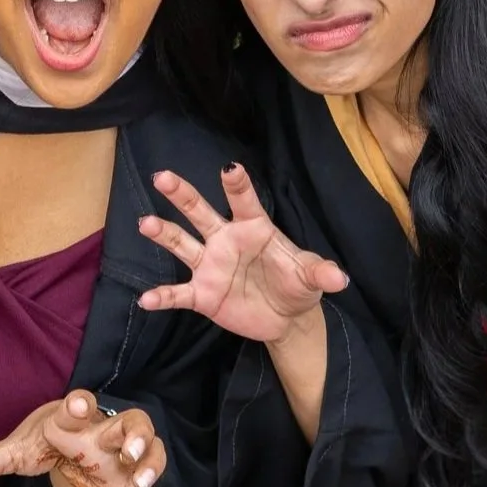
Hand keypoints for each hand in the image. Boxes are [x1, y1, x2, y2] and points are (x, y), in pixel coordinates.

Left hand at [0, 390, 174, 486]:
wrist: (74, 439)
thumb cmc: (48, 439)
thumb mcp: (15, 450)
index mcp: (76, 418)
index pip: (81, 404)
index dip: (79, 404)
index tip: (76, 405)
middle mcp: (106, 432)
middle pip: (130, 422)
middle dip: (131, 433)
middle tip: (126, 447)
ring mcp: (124, 458)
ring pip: (151, 451)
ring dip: (150, 464)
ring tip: (141, 481)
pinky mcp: (131, 486)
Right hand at [136, 163, 347, 344]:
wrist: (284, 318)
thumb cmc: (297, 285)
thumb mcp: (311, 277)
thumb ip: (321, 273)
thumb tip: (340, 278)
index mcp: (253, 228)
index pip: (244, 202)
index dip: (238, 186)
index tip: (230, 169)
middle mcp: (225, 240)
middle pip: (200, 212)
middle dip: (182, 194)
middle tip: (163, 176)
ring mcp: (210, 266)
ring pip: (182, 244)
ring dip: (164, 233)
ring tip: (146, 223)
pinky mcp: (202, 295)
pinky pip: (179, 294)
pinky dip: (163, 296)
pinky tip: (146, 299)